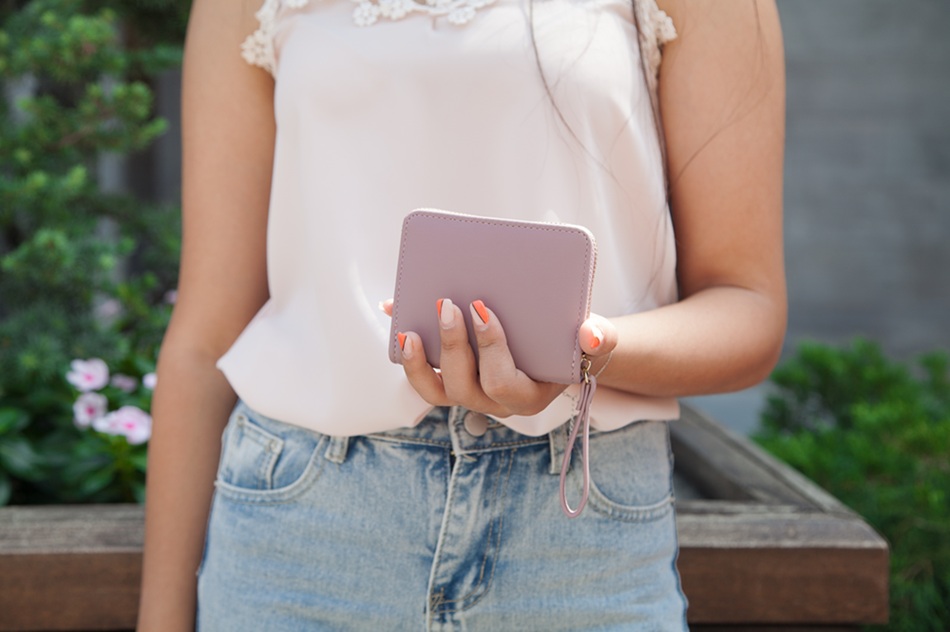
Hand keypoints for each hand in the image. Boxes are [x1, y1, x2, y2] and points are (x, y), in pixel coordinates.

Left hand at [384, 298, 615, 417]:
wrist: (559, 347)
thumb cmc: (572, 341)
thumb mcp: (594, 337)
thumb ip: (598, 337)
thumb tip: (589, 334)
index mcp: (527, 397)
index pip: (501, 381)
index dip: (489, 348)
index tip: (482, 308)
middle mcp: (494, 403)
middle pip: (463, 387)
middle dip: (451, 346)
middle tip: (447, 304)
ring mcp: (468, 394)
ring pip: (434, 392)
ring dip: (416, 363)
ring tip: (407, 330)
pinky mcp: (450, 380)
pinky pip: (422, 374)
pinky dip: (406, 350)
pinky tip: (395, 316)